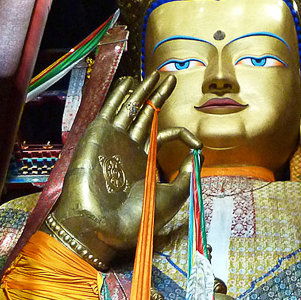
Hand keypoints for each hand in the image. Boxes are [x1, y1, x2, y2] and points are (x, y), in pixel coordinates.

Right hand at [47, 72, 200, 269]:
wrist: (100, 225)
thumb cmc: (134, 219)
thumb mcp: (170, 199)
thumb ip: (187, 179)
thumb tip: (200, 157)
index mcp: (146, 164)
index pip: (166, 137)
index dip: (184, 135)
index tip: (198, 144)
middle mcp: (130, 149)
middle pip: (147, 115)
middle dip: (159, 96)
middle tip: (171, 78)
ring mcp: (114, 141)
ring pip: (130, 108)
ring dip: (142, 90)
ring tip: (155, 74)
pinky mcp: (100, 135)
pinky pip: (110, 110)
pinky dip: (119, 95)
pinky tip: (129, 82)